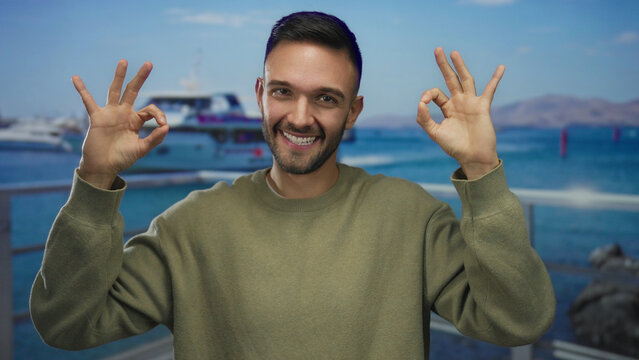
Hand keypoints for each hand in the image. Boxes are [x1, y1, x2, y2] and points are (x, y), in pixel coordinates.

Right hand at [72, 60, 168, 188]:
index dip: (158, 114)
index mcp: (135, 121)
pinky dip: (82, 90)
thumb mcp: (141, 149)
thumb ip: (154, 138)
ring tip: (124, 61)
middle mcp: (123, 113)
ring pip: (115, 90)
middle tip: (149, 63)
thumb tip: (167, 126)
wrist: (103, 167)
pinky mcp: (97, 117)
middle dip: (140, 78)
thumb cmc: (122, 158)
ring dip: (119, 76)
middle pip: (133, 91)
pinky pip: (88, 101)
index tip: (162, 123)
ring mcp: (110, 113)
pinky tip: (76, 78)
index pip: (150, 110)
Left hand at [417, 48, 503, 179]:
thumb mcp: (435, 133)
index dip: (428, 95)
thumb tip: (421, 102)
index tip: (425, 102)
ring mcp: (471, 103)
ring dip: (460, 66)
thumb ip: (424, 118)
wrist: (473, 157)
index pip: (436, 94)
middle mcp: (459, 103)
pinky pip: (490, 90)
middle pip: (450, 79)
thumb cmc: (455, 147)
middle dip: (444, 65)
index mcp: (447, 109)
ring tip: (454, 52)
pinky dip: (495, 79)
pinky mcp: (483, 107)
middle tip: (437, 49)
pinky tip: (501, 67)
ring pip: (466, 80)